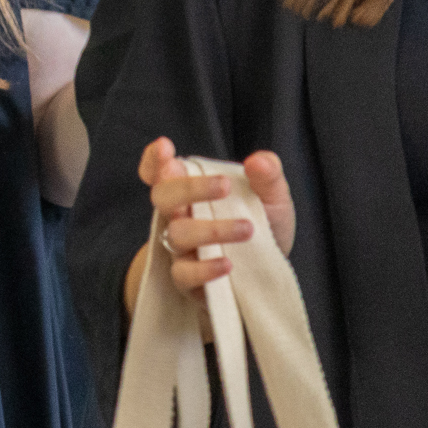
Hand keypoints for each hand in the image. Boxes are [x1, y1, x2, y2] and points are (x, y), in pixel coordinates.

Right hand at [123, 137, 294, 315]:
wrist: (269, 273)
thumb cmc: (263, 226)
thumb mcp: (273, 198)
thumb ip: (267, 175)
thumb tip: (258, 161)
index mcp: (192, 191)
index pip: (160, 172)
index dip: (154, 160)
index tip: (165, 146)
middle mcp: (179, 216)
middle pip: (163, 197)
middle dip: (189, 188)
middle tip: (224, 185)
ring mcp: (181, 249)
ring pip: (177, 235)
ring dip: (211, 229)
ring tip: (247, 229)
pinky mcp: (188, 281)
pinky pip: (183, 274)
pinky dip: (204, 268)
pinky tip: (228, 263)